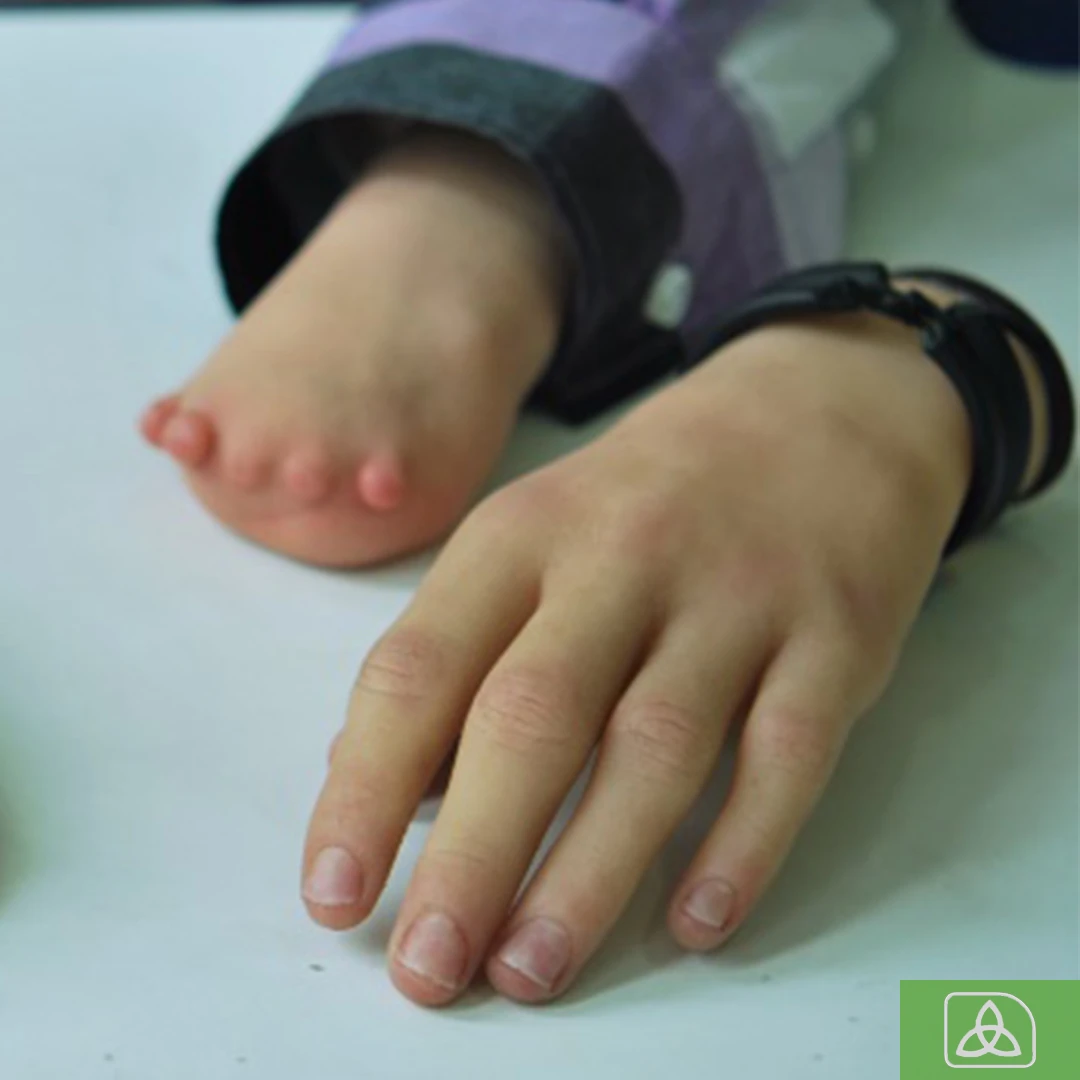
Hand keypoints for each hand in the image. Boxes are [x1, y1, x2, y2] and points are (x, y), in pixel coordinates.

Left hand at [300, 308, 973, 1004]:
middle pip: (530, 716)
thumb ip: (462, 649)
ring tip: (528, 972)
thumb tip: (389, 789)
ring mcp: (735, 597)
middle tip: (425, 972)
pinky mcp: (834, 635)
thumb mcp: (536, 533)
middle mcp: (621, 560)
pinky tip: (695, 923)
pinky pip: (786, 753)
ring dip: (587, 873)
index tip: (334, 897)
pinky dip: (741, 845)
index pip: (419, 667)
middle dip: (470, 856)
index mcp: (522, 534)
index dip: (365, 788)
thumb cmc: (650, 495)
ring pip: (654, 747)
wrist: (817, 409)